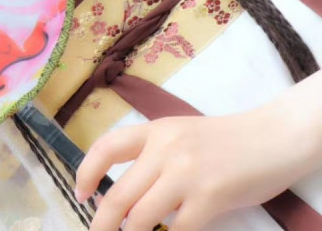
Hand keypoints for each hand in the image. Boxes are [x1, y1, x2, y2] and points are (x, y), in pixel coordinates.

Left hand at [74, 106, 312, 230]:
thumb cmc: (222, 141)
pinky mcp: (210, 197)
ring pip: (142, 216)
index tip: (81, 195)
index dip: (86, 173)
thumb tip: (124, 193)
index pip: (106, 148)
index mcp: (154, 130)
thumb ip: (152, 156)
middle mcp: (164, 149)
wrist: (269, 139)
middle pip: (120, 194)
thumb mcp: (178, 135)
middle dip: (103, 221)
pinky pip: (178, 229)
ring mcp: (186, 174)